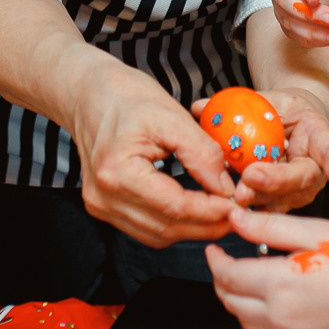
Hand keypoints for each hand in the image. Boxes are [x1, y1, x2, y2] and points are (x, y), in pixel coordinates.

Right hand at [71, 61, 234, 247]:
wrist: (89, 93)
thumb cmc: (126, 97)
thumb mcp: (172, 116)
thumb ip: (202, 154)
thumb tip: (227, 188)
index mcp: (117, 172)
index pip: (174, 207)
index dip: (211, 210)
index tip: (238, 205)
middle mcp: (103, 196)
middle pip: (166, 228)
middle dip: (207, 225)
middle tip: (238, 213)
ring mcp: (100, 205)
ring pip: (157, 235)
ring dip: (192, 229)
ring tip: (220, 211)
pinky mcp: (103, 207)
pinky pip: (145, 228)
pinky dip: (173, 224)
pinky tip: (194, 210)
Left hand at [197, 84, 328, 213]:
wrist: (288, 129)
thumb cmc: (283, 113)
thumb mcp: (268, 100)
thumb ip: (239, 104)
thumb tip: (199, 107)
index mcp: (320, 139)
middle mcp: (314, 172)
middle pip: (300, 181)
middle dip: (275, 182)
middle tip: (251, 177)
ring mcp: (297, 193)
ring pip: (280, 201)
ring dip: (256, 199)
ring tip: (235, 195)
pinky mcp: (279, 206)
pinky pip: (263, 210)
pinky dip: (244, 209)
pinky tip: (227, 206)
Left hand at [206, 208, 328, 328]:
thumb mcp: (312, 231)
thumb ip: (267, 228)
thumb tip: (234, 220)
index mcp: (280, 285)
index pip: (229, 276)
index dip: (215, 261)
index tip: (215, 250)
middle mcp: (282, 318)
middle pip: (231, 302)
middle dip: (222, 282)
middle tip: (227, 264)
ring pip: (246, 323)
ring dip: (239, 302)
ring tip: (249, 281)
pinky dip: (261, 319)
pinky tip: (275, 302)